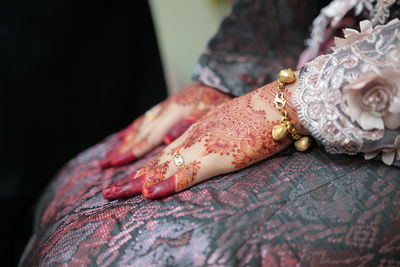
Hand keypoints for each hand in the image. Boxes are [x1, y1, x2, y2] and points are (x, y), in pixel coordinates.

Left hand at [103, 76, 306, 198]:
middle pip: (157, 161)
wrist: (281, 105)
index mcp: (198, 132)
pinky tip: (152, 194)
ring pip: (164, 166)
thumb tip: (201, 157)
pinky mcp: (218, 153)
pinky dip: (169, 183)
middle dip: (131, 178)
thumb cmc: (261, 117)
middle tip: (107, 191)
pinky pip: (188, 172)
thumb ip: (215, 142)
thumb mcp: (233, 130)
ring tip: (114, 193)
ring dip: (139, 182)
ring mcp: (204, 144)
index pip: (164, 154)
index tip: (127, 181)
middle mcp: (195, 137)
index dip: (145, 169)